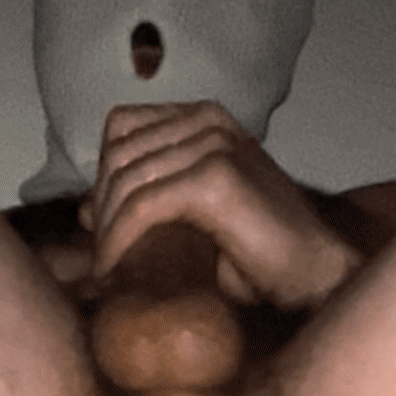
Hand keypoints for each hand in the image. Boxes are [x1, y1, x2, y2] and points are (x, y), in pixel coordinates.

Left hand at [79, 103, 360, 311]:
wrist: (313, 277)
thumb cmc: (259, 256)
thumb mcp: (192, 221)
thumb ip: (145, 203)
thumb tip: (83, 208)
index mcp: (206, 119)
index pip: (122, 130)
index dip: (103, 178)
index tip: (103, 228)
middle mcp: (209, 121)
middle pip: (118, 153)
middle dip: (101, 208)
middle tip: (101, 257)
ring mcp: (214, 144)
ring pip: (126, 181)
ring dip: (106, 231)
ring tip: (107, 271)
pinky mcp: (215, 178)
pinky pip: (142, 207)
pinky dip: (119, 242)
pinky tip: (115, 272)